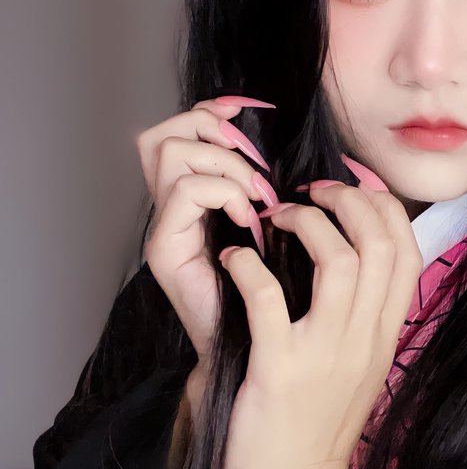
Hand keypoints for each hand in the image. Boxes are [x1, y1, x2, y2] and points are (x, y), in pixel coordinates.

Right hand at [136, 95, 277, 364]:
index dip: (209, 112)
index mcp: (199, 199)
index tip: (247, 114)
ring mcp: (165, 228)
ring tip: (257, 199)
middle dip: (211, 131)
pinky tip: (250, 221)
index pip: (179, 130)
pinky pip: (188, 190)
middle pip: (162, 133)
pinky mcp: (166, 249)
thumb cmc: (279, 296)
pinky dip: (225, 194)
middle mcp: (172, 209)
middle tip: (254, 165)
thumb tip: (302, 148)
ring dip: (226, 166)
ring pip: (170, 151)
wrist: (257, 355)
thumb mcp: (284, 227)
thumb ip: (278, 187)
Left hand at [214, 180, 422, 468]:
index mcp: (384, 336)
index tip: (348, 191)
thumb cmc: (317, 425)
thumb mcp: (358, 368)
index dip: (382, 207)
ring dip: (305, 225)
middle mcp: (365, 340)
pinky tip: (235, 261)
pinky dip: (249, 267)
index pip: (408, 252)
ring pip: (339, 262)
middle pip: (380, 245)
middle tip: (309, 194)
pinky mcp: (280, 371)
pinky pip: (269, 300)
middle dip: (347, 201)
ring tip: (275, 219)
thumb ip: (363, 316)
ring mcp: (326, 355)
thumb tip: (351, 256)